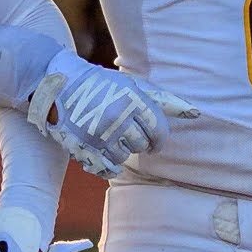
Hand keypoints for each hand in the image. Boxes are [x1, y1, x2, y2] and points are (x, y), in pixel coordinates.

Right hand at [26, 49, 200, 178]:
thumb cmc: (99, 84)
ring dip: (120, 151)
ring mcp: (99, 134)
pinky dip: (107, 164)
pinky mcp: (82, 147)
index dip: (158, 139)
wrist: (56, 83)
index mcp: (132, 100)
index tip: (153, 139)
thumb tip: (195, 113)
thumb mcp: (132, 84)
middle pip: (142, 145)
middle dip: (138, 142)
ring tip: (109, 136)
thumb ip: (164, 99)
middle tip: (125, 133)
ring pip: (124, 157)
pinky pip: (106, 168)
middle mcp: (117, 117)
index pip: (158, 131)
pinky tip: (101, 150)